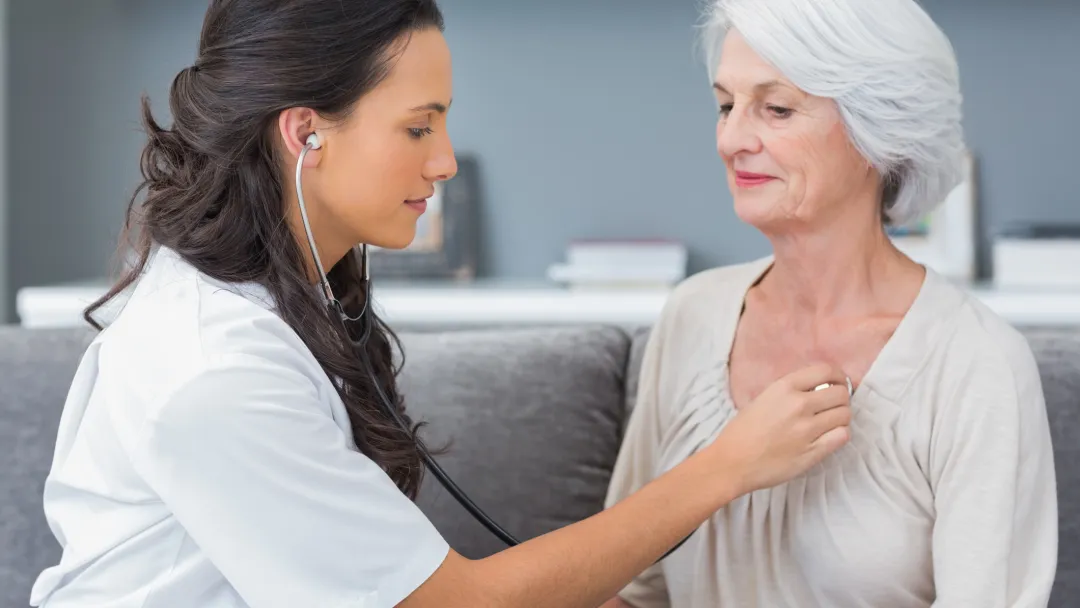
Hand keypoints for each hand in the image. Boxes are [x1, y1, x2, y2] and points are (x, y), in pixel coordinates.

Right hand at [709, 363, 851, 494]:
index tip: (837, 382)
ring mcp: (807, 429)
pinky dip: (840, 434)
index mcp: (783, 387)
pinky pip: (842, 436)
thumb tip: (816, 388)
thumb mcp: (762, 398)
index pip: (826, 370)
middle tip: (833, 406)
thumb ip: (789, 391)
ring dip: (841, 417)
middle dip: (841, 398)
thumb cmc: (742, 432)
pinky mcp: (813, 452)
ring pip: (845, 415)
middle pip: (840, 393)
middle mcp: (798, 404)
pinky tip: (829, 436)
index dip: (837, 376)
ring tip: (830, 422)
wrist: (732, 462)